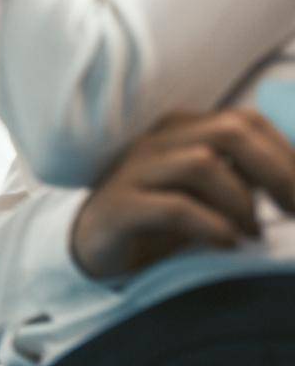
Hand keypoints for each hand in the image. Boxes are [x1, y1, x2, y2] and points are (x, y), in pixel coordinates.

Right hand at [71, 109, 294, 278]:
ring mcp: (134, 172)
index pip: (247, 120)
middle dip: (277, 172)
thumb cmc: (158, 219)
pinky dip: (212, 226)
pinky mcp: (119, 207)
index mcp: (182, 129)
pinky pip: (174, 208)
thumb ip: (241, 175)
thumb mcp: (205, 192)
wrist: (92, 244)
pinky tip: (226, 244)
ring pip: (201, 164)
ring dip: (241, 202)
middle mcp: (157, 141)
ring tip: (252, 232)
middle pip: (230, 132)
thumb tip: (293, 179)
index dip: (287, 152)